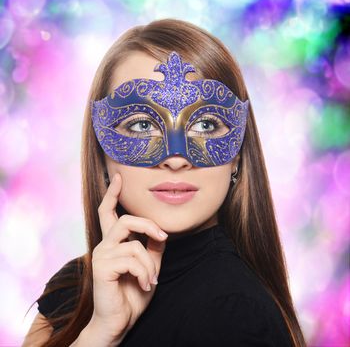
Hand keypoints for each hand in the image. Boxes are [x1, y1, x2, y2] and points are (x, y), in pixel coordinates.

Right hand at [88, 173, 167, 341]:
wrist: (119, 321)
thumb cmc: (132, 294)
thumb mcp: (148, 266)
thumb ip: (152, 248)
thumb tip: (160, 232)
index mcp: (113, 243)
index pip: (108, 212)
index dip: (113, 194)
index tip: (118, 177)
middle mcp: (104, 245)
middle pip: (125, 220)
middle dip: (148, 225)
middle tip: (164, 237)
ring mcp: (100, 255)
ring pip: (134, 244)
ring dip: (150, 264)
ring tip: (151, 279)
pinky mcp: (101, 267)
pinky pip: (132, 258)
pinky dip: (145, 272)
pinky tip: (145, 285)